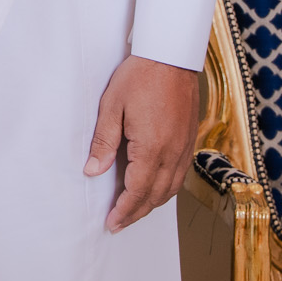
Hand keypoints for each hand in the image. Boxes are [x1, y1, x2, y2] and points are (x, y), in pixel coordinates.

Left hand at [84, 54, 199, 232]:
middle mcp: (172, 153)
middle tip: (119, 223)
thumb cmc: (140, 77)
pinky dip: (167, 189)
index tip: (112, 223)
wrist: (171, 56)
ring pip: (171, 188)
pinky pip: (180, 175)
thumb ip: (104, 142)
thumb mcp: (112, 107)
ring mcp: (184, 148)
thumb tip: (93, 171)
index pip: (137, 191)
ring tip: (134, 211)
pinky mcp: (189, 140)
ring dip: (152, 203)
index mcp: (151, 148)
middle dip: (137, 213)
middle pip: (155, 195)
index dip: (124, 210)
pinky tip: (155, 188)